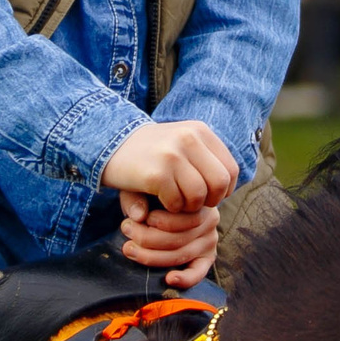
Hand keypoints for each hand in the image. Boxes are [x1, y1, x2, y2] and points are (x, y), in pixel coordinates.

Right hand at [100, 121, 236, 211]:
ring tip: (175, 202)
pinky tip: (159, 201)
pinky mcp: (157, 173)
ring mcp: (173, 155)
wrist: (108, 145)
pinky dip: (170, 209)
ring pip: (199, 195)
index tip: (208, 196)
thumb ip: (206, 163)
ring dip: (188, 207)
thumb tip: (230, 190)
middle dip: (210, 201)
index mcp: (200, 131)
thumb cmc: (150, 153)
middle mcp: (189, 138)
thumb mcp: (180, 146)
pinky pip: (177, 202)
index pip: (231, 169)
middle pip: (220, 183)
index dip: (224, 190)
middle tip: (192, 203)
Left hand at [119, 191, 220, 288]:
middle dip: (146, 239)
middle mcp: (210, 219)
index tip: (130, 221)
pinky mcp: (207, 257)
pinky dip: (184, 279)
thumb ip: (136, 198)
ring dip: (151, 256)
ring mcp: (209, 239)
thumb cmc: (149, 195)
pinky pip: (198, 272)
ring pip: (181, 255)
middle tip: (126, 232)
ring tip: (129, 249)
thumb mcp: (140, 190)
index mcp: (198, 199)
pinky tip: (169, 279)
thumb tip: (138, 216)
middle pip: (178, 238)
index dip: (153, 222)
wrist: (159, 201)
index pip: (179, 217)